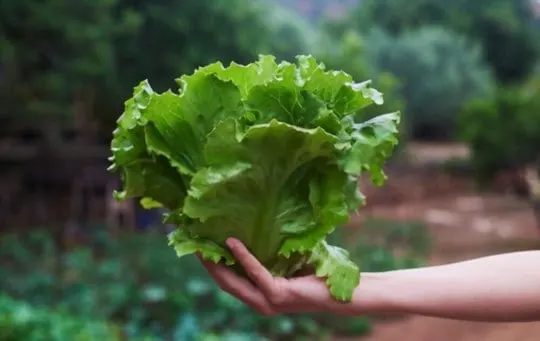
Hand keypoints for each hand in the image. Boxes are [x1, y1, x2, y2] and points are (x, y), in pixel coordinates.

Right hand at [199, 238, 336, 315]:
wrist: (339, 292)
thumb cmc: (315, 275)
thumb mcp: (285, 264)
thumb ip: (268, 256)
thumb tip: (253, 228)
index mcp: (259, 297)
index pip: (229, 282)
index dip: (212, 267)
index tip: (199, 247)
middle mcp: (259, 303)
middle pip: (225, 283)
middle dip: (208, 265)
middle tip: (194, 244)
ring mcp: (267, 302)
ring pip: (233, 281)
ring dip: (218, 262)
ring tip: (205, 243)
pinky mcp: (276, 295)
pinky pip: (255, 272)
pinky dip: (242, 256)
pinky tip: (232, 242)